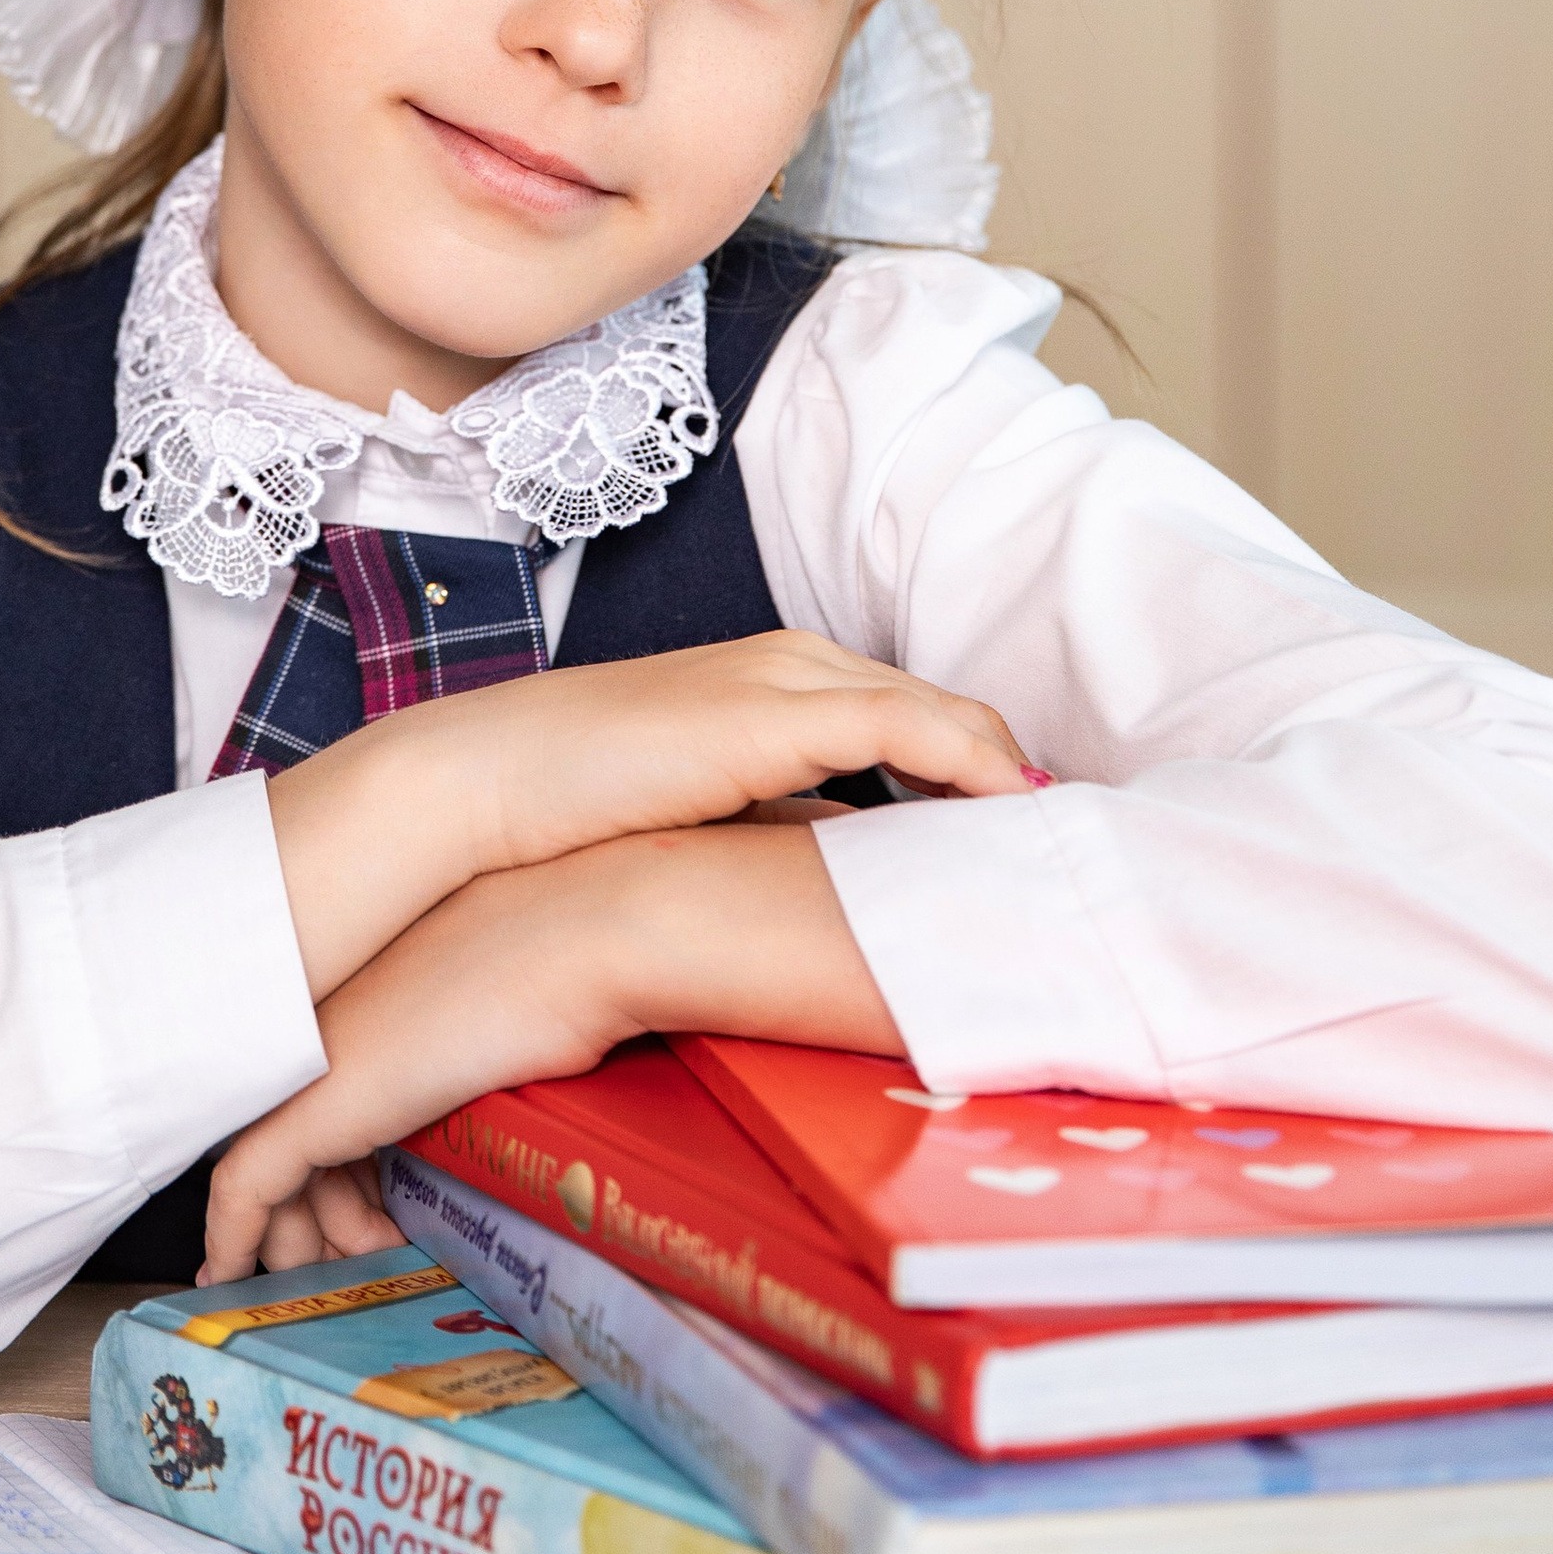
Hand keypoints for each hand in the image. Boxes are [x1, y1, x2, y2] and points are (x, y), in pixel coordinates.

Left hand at [204, 821, 899, 1278]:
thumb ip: (590, 1041)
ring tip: (335, 1279)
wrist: (609, 926)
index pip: (363, 1066)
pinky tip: (237, 1276)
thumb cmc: (636, 955)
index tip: (389, 1203)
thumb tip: (657, 1069)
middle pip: (312, 1117)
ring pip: (272, 1157)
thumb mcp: (598, 1003)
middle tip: (358, 1256)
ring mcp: (336, 1052)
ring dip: (294, 1228)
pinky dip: (235, 1235)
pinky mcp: (318, 1101)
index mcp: (421, 974)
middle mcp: (363, 1009)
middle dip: (323, 1198)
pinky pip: (244, 1185)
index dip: (363, 1143)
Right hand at [268, 629, 1026, 998]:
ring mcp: (787, 682)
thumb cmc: (566, 803)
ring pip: (944, 714)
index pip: (907, 714)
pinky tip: (1014, 814)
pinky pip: (916, 729)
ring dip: (1007, 771)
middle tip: (1070, 846)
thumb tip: (822, 889)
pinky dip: (976, 766)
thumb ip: (763, 830)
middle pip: (941, 708)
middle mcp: (792, 664)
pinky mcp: (777, 716)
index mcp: (770, 677)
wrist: (482, 781)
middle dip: (1007, 770)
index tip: (1021, 836)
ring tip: (1063, 842)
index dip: (972, 770)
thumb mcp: (690, 812)